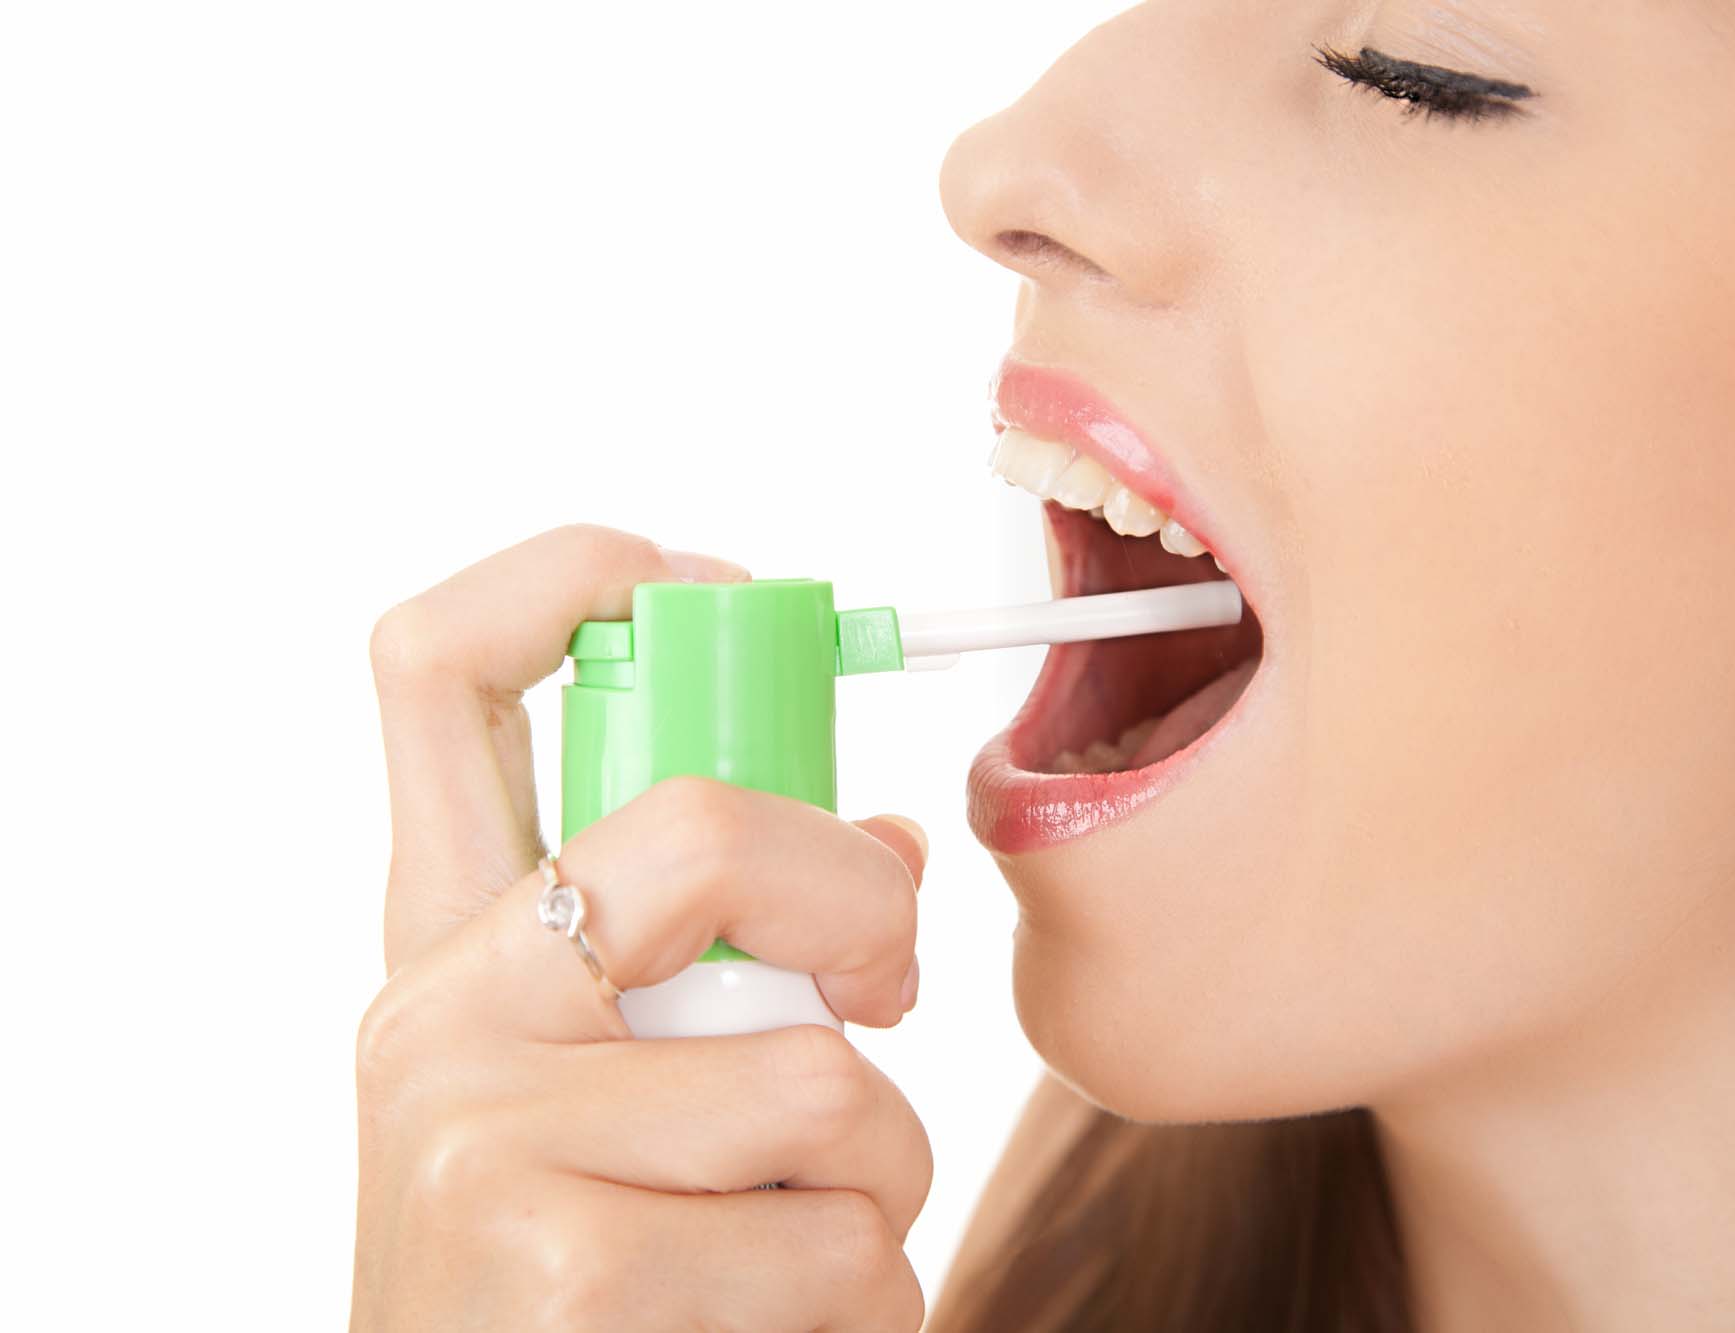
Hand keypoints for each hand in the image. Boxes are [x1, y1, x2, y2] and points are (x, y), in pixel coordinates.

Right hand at [352, 524, 932, 1330]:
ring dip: (876, 1177)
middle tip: (884, 994)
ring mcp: (484, 1139)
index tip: (711, 585)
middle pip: (706, 824)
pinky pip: (847, 1236)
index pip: (433, 670)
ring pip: (828, 1079)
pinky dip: (869, 1300)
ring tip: (791, 1247)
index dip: (571, 570)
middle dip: (859, 904)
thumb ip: (714, 966)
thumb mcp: (599, 1101)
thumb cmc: (572, 1282)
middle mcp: (438, 1016)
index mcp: (449, 949)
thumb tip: (892, 849)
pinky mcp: (568, 1273)